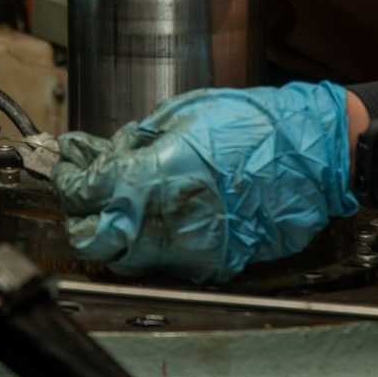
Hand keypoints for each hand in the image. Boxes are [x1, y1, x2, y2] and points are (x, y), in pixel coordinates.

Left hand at [51, 82, 357, 283]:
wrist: (312, 154)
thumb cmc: (254, 125)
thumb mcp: (185, 114)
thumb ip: (140, 139)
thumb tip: (109, 152)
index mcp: (153, 175)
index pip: (86, 189)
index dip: (67, 177)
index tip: (65, 164)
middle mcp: (164, 220)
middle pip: (94, 239)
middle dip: (79, 216)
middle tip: (79, 192)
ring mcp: (189, 248)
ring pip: (125, 258)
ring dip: (112, 234)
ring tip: (116, 204)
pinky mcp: (212, 262)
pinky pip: (165, 261)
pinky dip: (150, 243)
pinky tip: (155, 217)